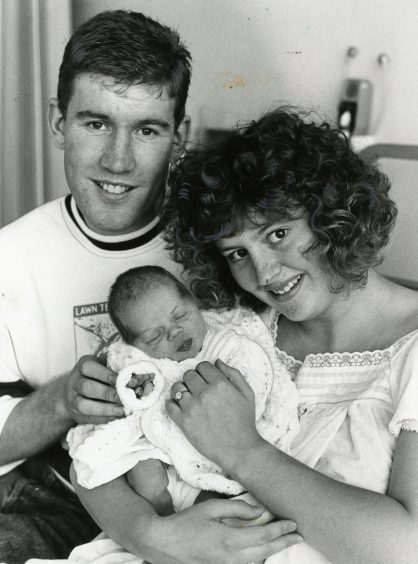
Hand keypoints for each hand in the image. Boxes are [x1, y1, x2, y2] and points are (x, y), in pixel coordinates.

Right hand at [62, 355, 124, 424]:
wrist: (74, 391)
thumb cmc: (95, 375)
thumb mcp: (101, 365)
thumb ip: (114, 366)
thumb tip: (135, 374)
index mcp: (83, 366)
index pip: (91, 368)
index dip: (107, 374)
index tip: (122, 380)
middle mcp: (74, 382)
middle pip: (88, 388)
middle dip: (109, 394)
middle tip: (126, 397)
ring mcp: (73, 400)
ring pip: (85, 405)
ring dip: (106, 409)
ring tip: (123, 410)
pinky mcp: (77, 415)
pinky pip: (89, 418)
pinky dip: (105, 419)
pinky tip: (118, 418)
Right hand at [146, 498, 301, 563]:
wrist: (162, 543)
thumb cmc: (185, 523)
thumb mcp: (211, 508)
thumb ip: (236, 509)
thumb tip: (258, 511)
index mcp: (230, 539)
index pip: (263, 535)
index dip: (281, 530)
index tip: (294, 523)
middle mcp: (231, 557)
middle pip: (265, 551)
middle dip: (284, 543)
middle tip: (299, 535)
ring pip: (257, 561)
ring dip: (273, 551)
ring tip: (284, 542)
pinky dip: (257, 558)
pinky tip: (262, 552)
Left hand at [166, 359, 261, 472]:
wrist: (239, 449)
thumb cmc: (244, 421)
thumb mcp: (247, 393)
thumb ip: (233, 373)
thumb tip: (217, 361)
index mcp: (220, 384)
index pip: (202, 366)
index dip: (204, 371)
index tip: (206, 379)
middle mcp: (204, 393)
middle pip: (188, 374)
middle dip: (193, 379)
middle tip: (199, 390)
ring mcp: (192, 407)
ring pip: (177, 387)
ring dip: (182, 390)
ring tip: (189, 398)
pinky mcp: (183, 422)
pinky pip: (169, 405)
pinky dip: (173, 404)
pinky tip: (182, 408)